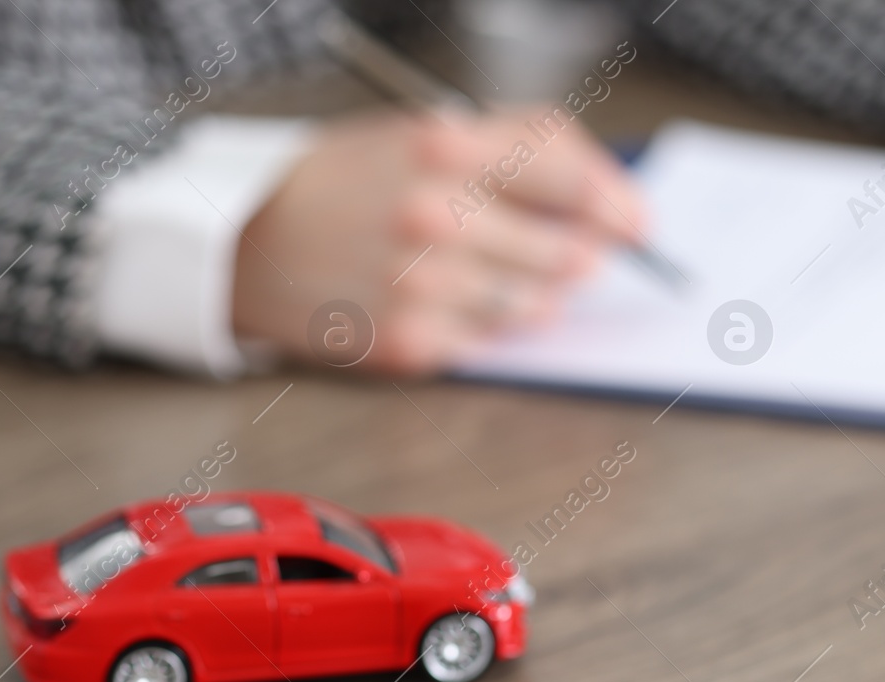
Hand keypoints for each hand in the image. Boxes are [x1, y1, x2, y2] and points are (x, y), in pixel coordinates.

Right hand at [232, 110, 643, 374]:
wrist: (248, 242)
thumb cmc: (347, 184)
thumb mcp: (427, 134)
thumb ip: (520, 147)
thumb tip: (611, 196)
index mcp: (446, 150)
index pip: (569, 182)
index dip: (616, 208)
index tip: (636, 224)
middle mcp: (436, 218)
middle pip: (566, 252)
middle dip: (580, 256)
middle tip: (573, 254)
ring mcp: (423, 286)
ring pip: (536, 307)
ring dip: (537, 297)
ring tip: (499, 276)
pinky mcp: (410, 342)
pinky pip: (488, 343)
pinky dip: (483, 327)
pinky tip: (447, 303)